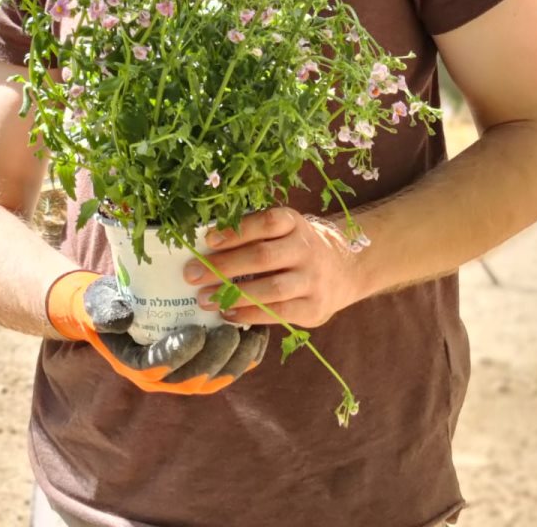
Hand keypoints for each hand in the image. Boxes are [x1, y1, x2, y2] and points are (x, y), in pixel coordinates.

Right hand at [46, 271, 267, 393]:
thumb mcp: (99, 305)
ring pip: (216, 377)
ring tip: (251, 336)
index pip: (159, 367)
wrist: (113, 309)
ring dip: (236, 360)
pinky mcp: (202, 363)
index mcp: (137, 364)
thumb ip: (107, 312)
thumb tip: (123, 317)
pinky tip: (258, 336)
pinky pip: (227, 368)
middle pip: (194, 377)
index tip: (196, 333)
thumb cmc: (105, 305)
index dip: (180, 353)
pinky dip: (245, 357)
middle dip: (216, 357)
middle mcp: (163, 377)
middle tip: (231, 332)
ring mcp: (184, 373)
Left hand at [184, 208, 364, 328]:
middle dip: (223, 266)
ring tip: (205, 298)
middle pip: (263, 256)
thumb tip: (206, 247)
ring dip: (233, 294)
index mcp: (295, 223)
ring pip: (271, 288)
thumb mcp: (284, 230)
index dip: (236, 231)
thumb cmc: (296, 247)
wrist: (345, 269)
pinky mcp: (314, 308)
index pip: (266, 223)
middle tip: (191, 274)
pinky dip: (249, 315)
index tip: (208, 240)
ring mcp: (312, 280)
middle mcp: (306, 249)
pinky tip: (227, 314)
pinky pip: (278, 312)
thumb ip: (254, 235)